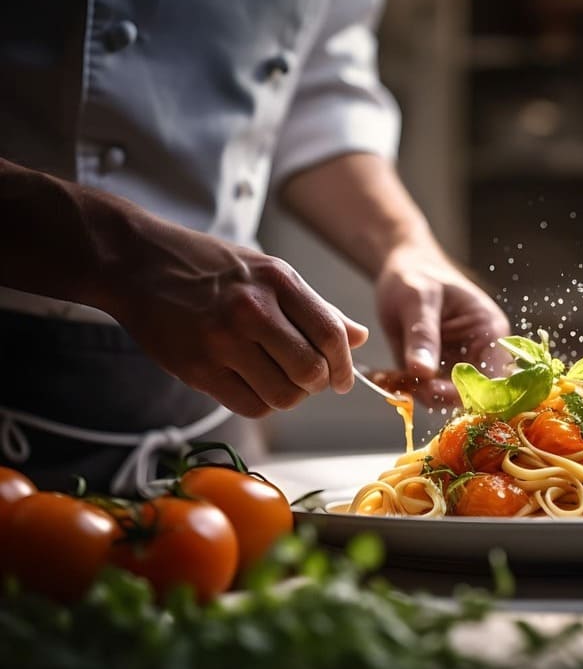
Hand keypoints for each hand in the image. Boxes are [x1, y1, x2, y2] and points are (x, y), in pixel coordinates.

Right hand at [103, 220, 367, 417]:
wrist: (136, 262)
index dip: (343, 364)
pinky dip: (260, 403)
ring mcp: (222, 341)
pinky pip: (249, 405)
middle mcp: (253, 310)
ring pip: (282, 395)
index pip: (330, 334)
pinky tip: (253, 386)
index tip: (342, 379)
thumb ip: (315, 307)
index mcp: (277, 281)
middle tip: (308, 381)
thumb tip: (359, 337)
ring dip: (289, 396)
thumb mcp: (268, 272)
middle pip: (310, 370)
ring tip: (278, 381)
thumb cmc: (209, 267)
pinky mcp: (197, 368)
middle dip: (317, 384)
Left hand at [374, 243, 509, 406]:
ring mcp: (459, 365)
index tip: (433, 390)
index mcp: (490, 332)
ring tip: (390, 376)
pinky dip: (406, 389)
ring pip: (446, 399)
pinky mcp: (437, 373)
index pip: (494, 376)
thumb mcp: (418, 299)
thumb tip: (423, 372)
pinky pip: (426, 393)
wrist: (401, 271)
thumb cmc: (416, 275)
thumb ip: (422, 335)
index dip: (470, 391)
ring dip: (417, 394)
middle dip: (437, 395)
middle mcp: (480, 353)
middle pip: (472, 394)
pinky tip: (386, 375)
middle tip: (405, 385)